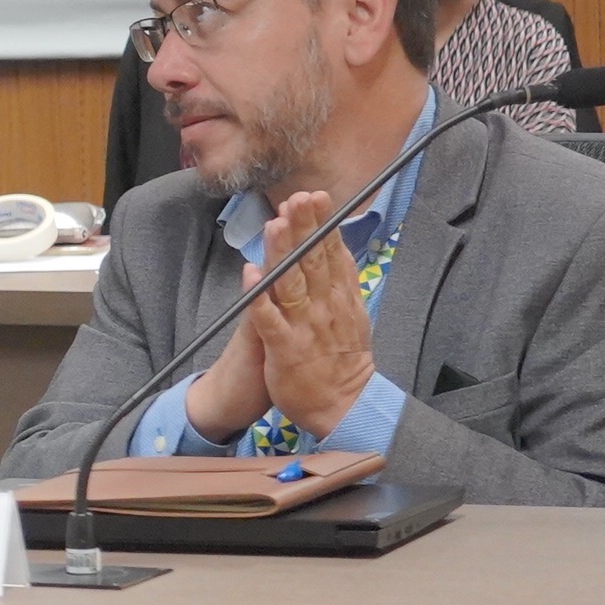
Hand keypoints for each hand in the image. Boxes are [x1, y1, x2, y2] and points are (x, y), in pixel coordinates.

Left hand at [246, 188, 376, 440]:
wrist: (345, 406)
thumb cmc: (341, 359)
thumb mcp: (352, 315)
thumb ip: (343, 282)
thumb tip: (338, 248)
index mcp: (339, 298)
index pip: (330, 254)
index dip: (322, 224)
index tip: (314, 197)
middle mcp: (324, 307)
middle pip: (312, 261)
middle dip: (304, 227)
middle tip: (296, 197)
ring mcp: (304, 327)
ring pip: (291, 283)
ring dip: (283, 253)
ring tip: (275, 225)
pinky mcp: (285, 348)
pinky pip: (269, 320)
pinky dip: (260, 297)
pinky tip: (252, 275)